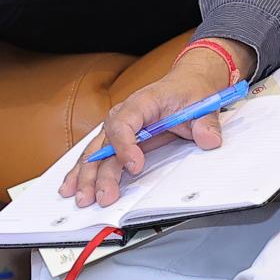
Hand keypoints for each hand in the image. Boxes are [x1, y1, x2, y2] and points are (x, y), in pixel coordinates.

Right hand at [59, 43, 245, 207]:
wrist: (188, 82)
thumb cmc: (191, 91)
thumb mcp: (204, 103)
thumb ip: (206, 122)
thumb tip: (209, 138)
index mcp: (144, 102)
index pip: (125, 122)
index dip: (126, 146)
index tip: (135, 167)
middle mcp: (124, 114)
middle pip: (105, 143)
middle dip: (99, 172)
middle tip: (101, 196)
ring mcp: (118, 126)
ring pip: (96, 152)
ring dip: (86, 175)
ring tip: (80, 197)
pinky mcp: (118, 138)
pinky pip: (97, 154)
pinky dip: (83, 171)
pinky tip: (71, 186)